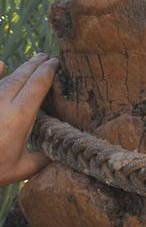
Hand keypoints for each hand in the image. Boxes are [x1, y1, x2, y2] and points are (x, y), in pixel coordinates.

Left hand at [0, 54, 58, 185]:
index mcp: (19, 117)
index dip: (48, 72)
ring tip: (31, 62)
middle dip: (35, 65)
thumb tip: (58, 153)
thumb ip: (42, 159)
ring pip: (5, 79)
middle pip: (22, 77)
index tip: (56, 63)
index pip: (37, 86)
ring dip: (20, 69)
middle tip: (46, 57)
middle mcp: (3, 103)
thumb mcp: (22, 169)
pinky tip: (1, 64)